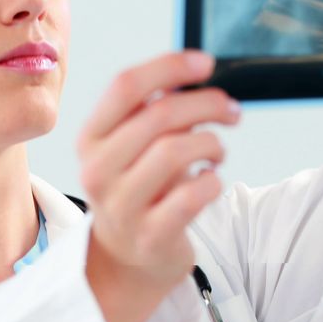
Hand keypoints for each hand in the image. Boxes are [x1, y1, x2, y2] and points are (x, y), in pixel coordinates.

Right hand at [76, 51, 239, 321]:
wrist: (127, 258)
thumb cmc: (139, 190)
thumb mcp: (131, 148)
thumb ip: (153, 111)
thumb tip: (195, 72)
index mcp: (91, 138)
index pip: (125, 86)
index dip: (169, 66)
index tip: (205, 62)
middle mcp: (98, 170)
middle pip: (159, 114)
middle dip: (207, 104)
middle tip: (231, 110)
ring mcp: (121, 206)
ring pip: (176, 151)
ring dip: (211, 143)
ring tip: (217, 150)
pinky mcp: (149, 236)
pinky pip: (192, 195)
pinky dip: (212, 181)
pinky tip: (210, 180)